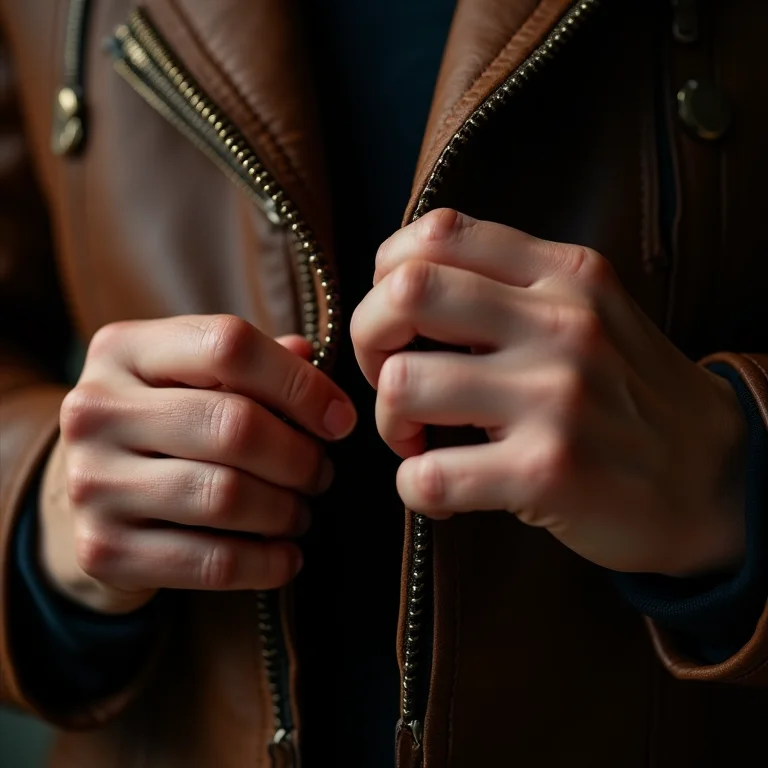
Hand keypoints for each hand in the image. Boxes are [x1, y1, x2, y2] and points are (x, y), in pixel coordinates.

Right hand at [40, 315, 356, 613]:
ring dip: (285, 510)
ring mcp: (92, 483)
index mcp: (124, 350)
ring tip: (300, 511)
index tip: (340, 420)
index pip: (229, 346)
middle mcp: (95, 410)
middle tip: (320, 473)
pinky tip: (286, 557)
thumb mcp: (195, 376)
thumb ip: (253, 361)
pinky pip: (210, 562)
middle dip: (300, 456)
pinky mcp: (103, 550)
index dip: (301, 384)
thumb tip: (309, 355)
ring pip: (226, 496)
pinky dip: (266, 563)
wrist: (92, 494)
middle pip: (234, 425)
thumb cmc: (167, 424)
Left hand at [352, 209, 746, 576]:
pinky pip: (427, 476)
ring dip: (389, 423)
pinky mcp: (546, 472)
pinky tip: (442, 491)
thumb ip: (508, 288)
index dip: (386, 278)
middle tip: (389, 377)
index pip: (434, 233)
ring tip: (419, 442)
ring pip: (402, 385)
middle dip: (367, 341)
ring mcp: (555, 397)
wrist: (715, 479)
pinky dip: (414, 487)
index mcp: (563, 274)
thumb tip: (400, 288)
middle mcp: (560, 323)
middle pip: (402, 294)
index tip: (401, 325)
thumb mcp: (589, 313)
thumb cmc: (629, 395)